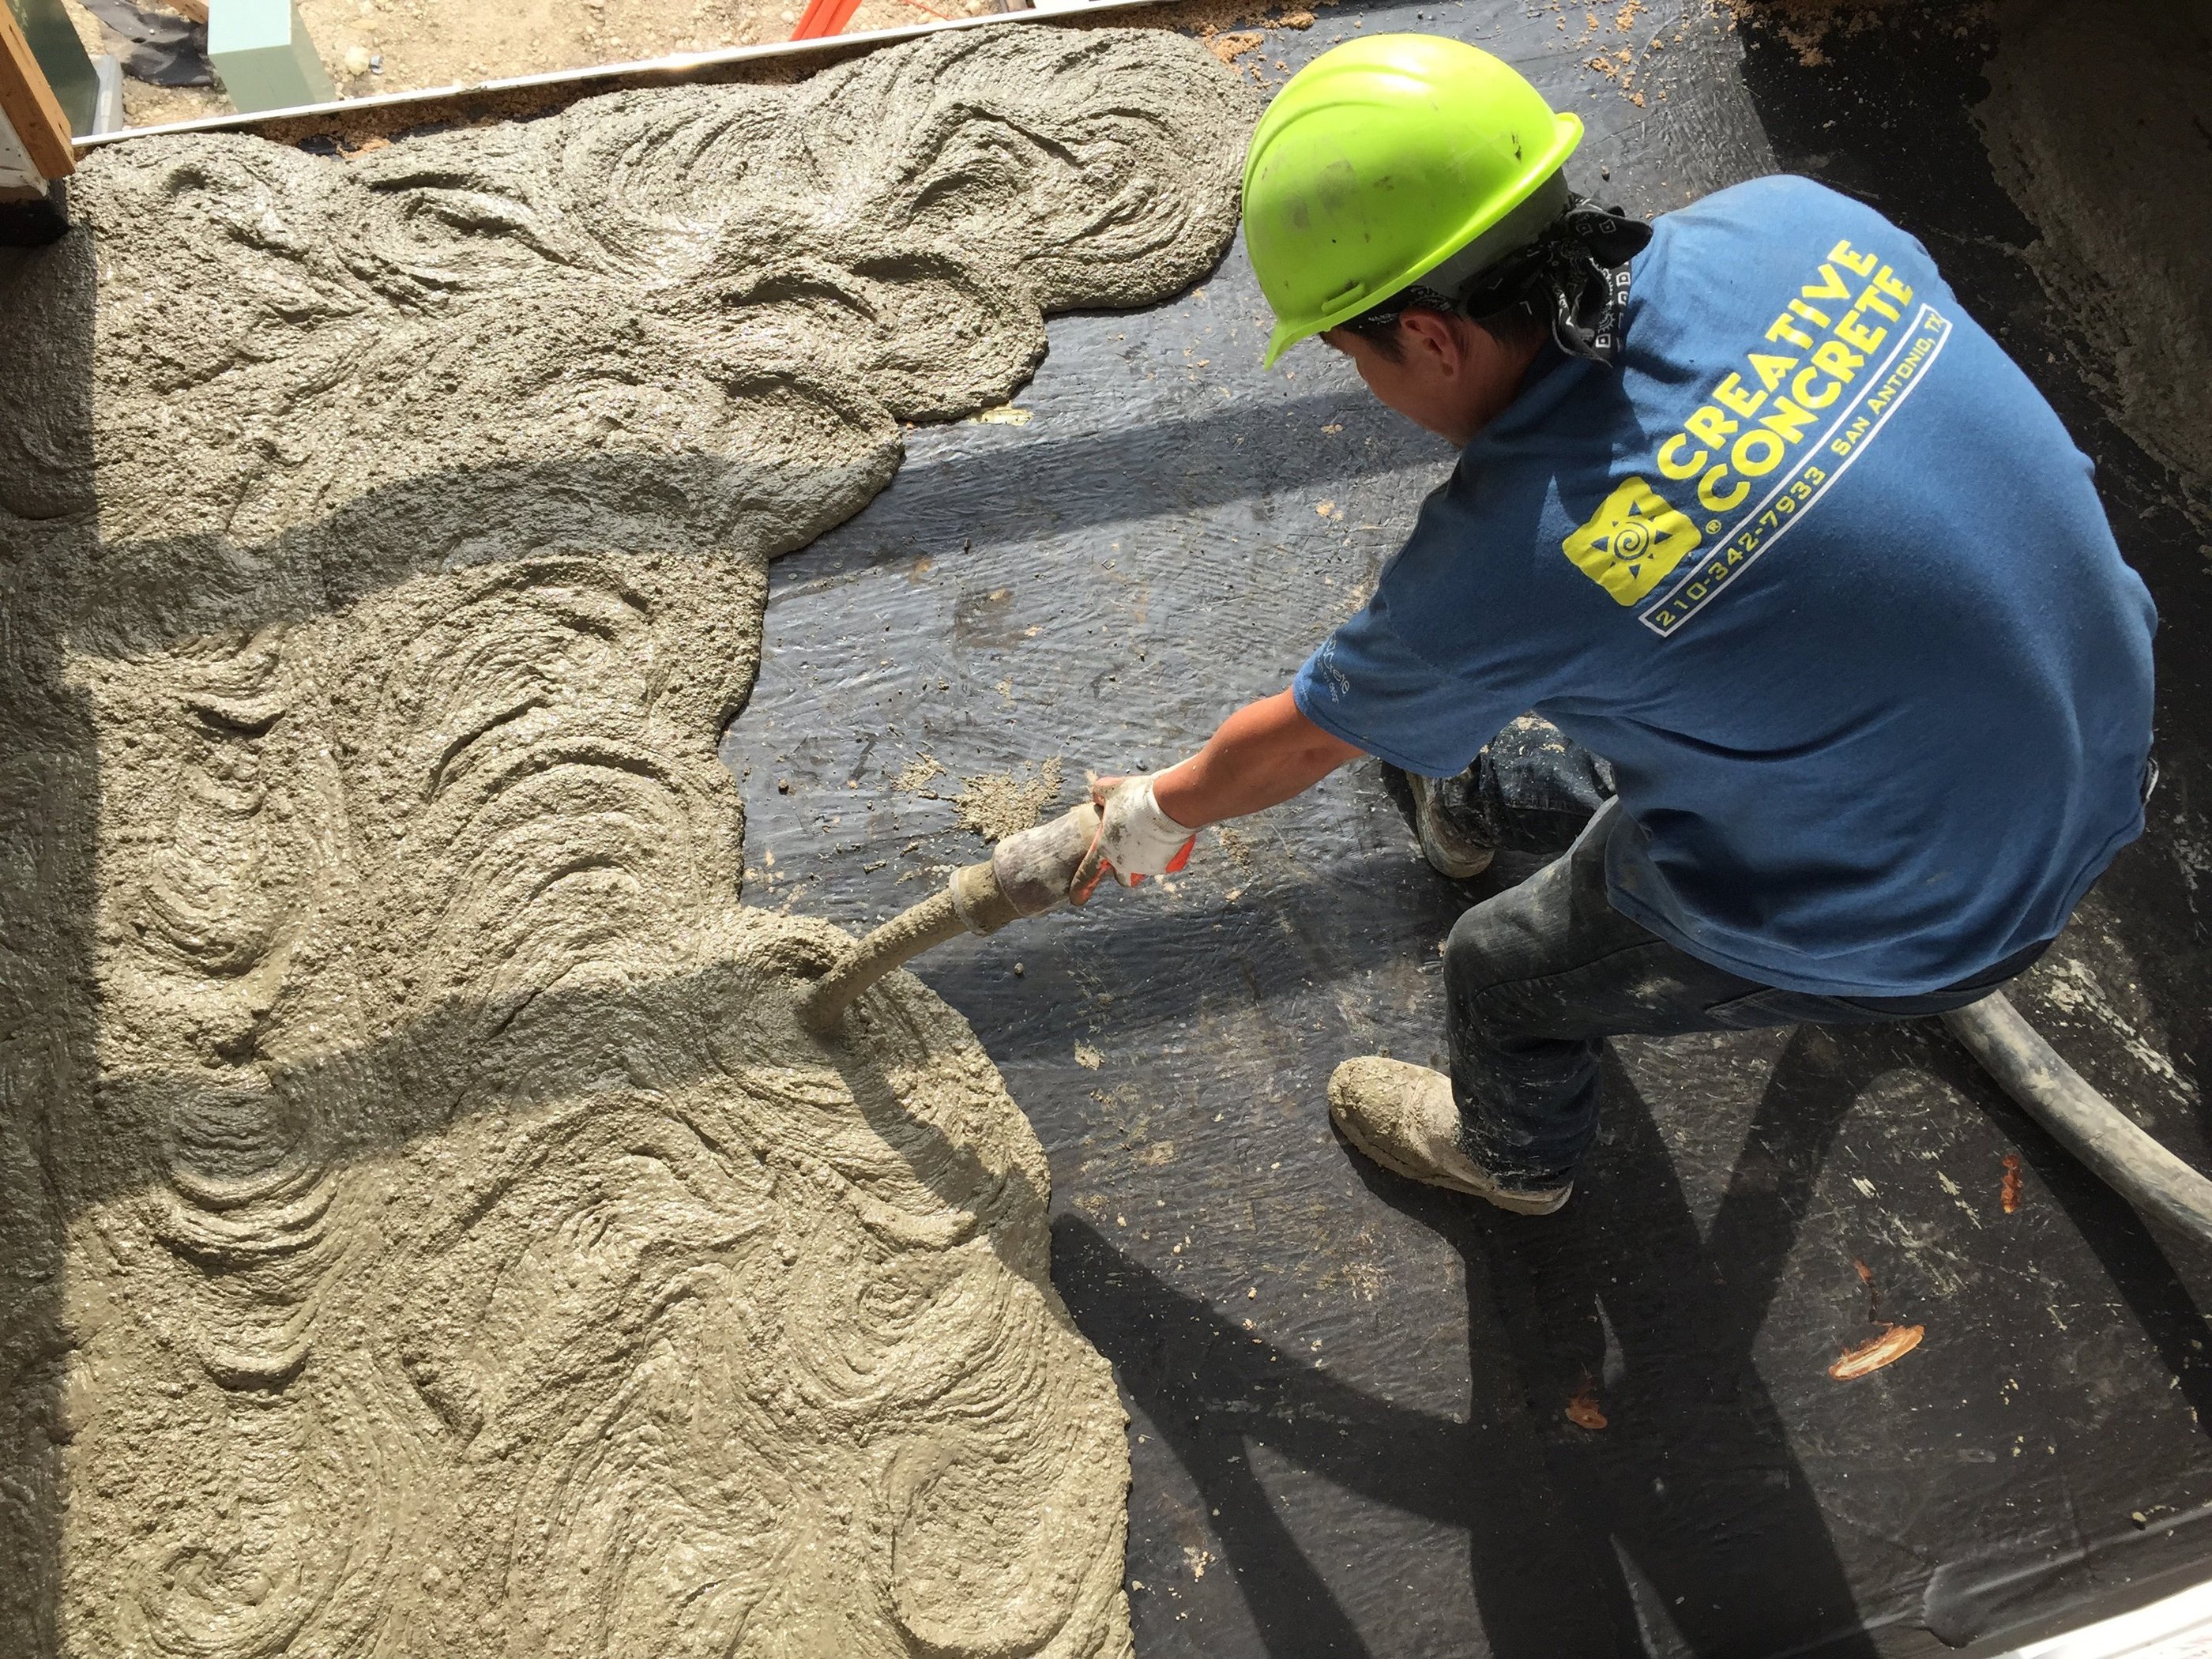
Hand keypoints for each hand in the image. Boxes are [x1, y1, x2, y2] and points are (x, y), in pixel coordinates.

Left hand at [1071, 774, 1194, 901]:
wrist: (1171, 806)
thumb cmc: (1138, 798)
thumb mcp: (1113, 788)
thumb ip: (1100, 792)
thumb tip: (1097, 794)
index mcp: (1105, 848)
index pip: (1087, 874)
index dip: (1080, 888)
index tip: (1076, 899)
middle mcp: (1124, 863)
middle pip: (1123, 879)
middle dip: (1125, 873)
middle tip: (1129, 856)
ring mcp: (1146, 867)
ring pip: (1145, 869)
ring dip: (1146, 858)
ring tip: (1153, 837)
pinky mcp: (1166, 866)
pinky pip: (1165, 861)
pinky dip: (1166, 851)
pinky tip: (1169, 834)